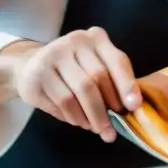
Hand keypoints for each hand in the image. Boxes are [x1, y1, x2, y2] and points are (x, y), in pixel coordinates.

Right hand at [13, 27, 140, 141]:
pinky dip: (74, 117)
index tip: (134, 107)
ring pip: (79, 93)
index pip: (117, 61)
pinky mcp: (37, 75)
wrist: (32, 66)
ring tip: (96, 128)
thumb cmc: (75, 70)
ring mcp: (52, 56)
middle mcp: (74, 42)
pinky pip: (62, 102)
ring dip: (91, 117)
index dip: (127, 85)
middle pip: (97, 79)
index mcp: (95, 38)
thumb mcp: (97, 66)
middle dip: (107, 109)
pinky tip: (79, 121)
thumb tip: (133, 108)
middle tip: (112, 130)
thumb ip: (115, 82)